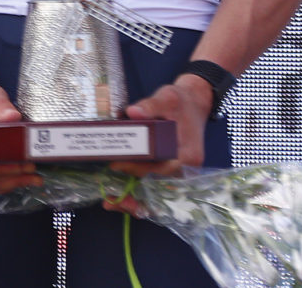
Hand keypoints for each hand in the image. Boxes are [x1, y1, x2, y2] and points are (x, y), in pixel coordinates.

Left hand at [105, 73, 212, 196]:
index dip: (136, 169)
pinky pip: (155, 187)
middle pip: (158, 188)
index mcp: (187, 155)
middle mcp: (186, 169)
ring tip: (110, 204)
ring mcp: (179, 172)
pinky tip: (121, 198)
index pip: (160, 169)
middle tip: (108, 199)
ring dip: (135, 199)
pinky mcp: (170, 171)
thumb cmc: (181, 101)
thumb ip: (150, 105)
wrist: (193, 103)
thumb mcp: (168, 97)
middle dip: (134, 195)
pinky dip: (140, 194)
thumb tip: (133, 112)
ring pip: (157, 193)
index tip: (115, 166)